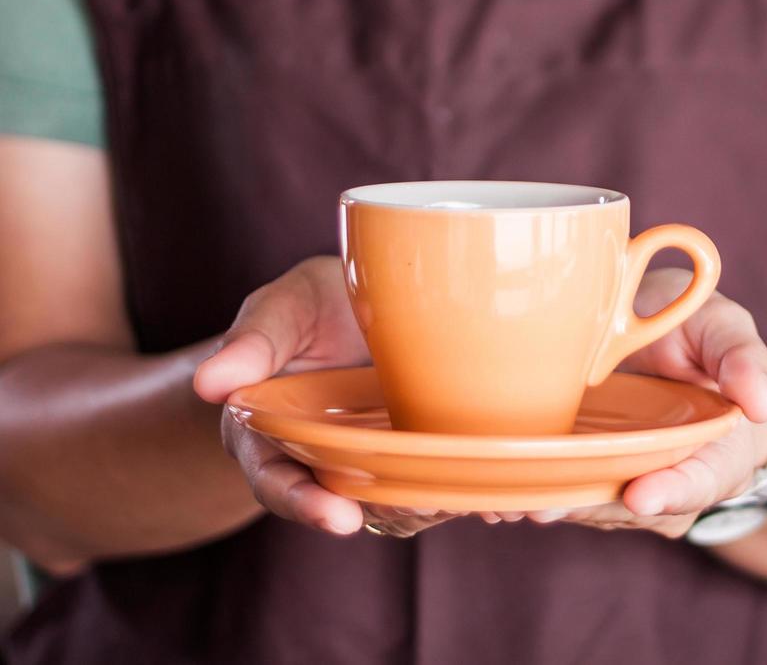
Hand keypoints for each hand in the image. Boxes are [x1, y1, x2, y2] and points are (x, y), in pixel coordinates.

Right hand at [193, 256, 454, 536]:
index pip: (278, 480)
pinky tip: (503, 493)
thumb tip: (211, 383)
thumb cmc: (313, 306)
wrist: (364, 301)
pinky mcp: (424, 450)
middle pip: (349, 501)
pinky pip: (442, 479)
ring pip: (401, 499)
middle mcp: (325, 459)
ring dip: (437, 505)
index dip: (305, 502)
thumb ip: (253, 341)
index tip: (338, 517)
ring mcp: (378, 459)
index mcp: (273, 434)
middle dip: (386, 512)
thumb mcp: (282, 308)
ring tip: (476, 505)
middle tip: (427, 507)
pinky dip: (469, 487)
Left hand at [486, 268, 766, 537]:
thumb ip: (742, 359)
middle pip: (633, 503)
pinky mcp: (586, 470)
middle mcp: (671, 474)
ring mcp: (626, 476)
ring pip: (590, 503)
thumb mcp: (728, 331)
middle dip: (589, 508)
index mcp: (719, 448)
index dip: (673, 492)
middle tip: (544, 508)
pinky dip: (526, 494)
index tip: (641, 495)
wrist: (671, 349)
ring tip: (502, 504)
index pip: (702, 479)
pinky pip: (561, 490)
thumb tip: (761, 402)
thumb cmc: (706, 341)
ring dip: (548, 506)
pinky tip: (488, 497)